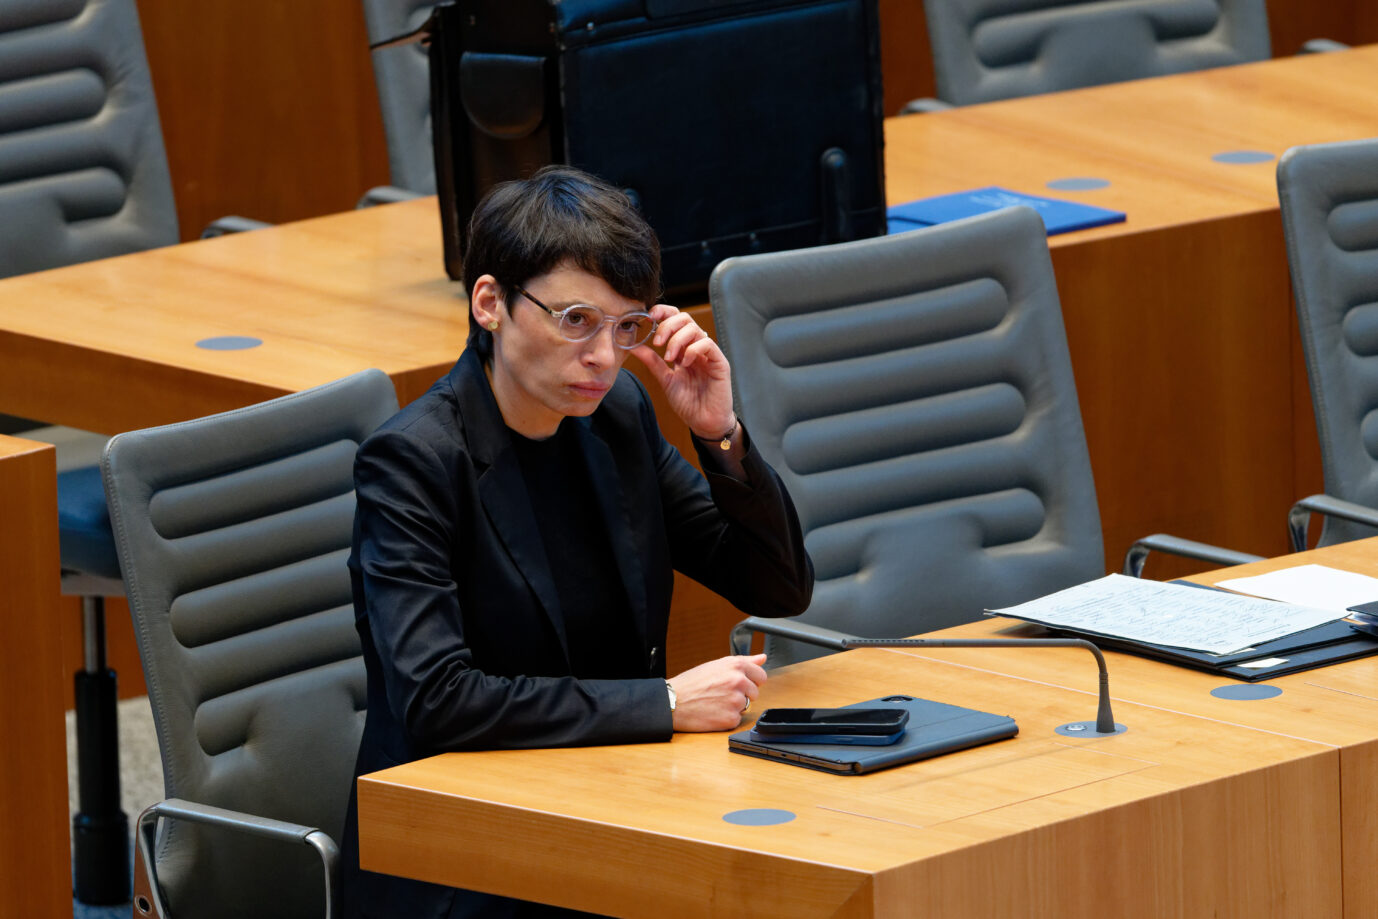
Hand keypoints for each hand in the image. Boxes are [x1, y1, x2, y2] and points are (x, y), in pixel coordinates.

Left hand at [629, 305, 735, 439]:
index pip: (676, 319)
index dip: (664, 312)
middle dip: (668, 326)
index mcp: (684, 348)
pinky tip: (685, 362)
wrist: (704, 423)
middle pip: (685, 319)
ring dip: (677, 340)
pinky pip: (707, 344)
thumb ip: (653, 362)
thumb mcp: (665, 379)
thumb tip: (634, 346)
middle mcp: (697, 347)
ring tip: (670, 358)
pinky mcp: (720, 362)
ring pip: (695, 329)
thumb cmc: (689, 403)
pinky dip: (693, 349)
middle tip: (658, 342)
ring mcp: (709, 354)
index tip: (649, 317)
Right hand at [668, 654, 766, 731]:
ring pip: (746, 706)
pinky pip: (737, 719)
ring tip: (715, 702)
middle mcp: (738, 681)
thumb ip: (744, 661)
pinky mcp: (731, 718)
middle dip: (742, 694)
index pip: (761, 676)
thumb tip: (762, 658)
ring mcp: (736, 700)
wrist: (672, 701)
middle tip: (721, 694)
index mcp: (736, 666)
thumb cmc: (691, 683)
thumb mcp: (716, 665)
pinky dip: (726, 718)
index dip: (750, 681)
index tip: (739, 684)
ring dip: (734, 706)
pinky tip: (713, 712)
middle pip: (755, 693)